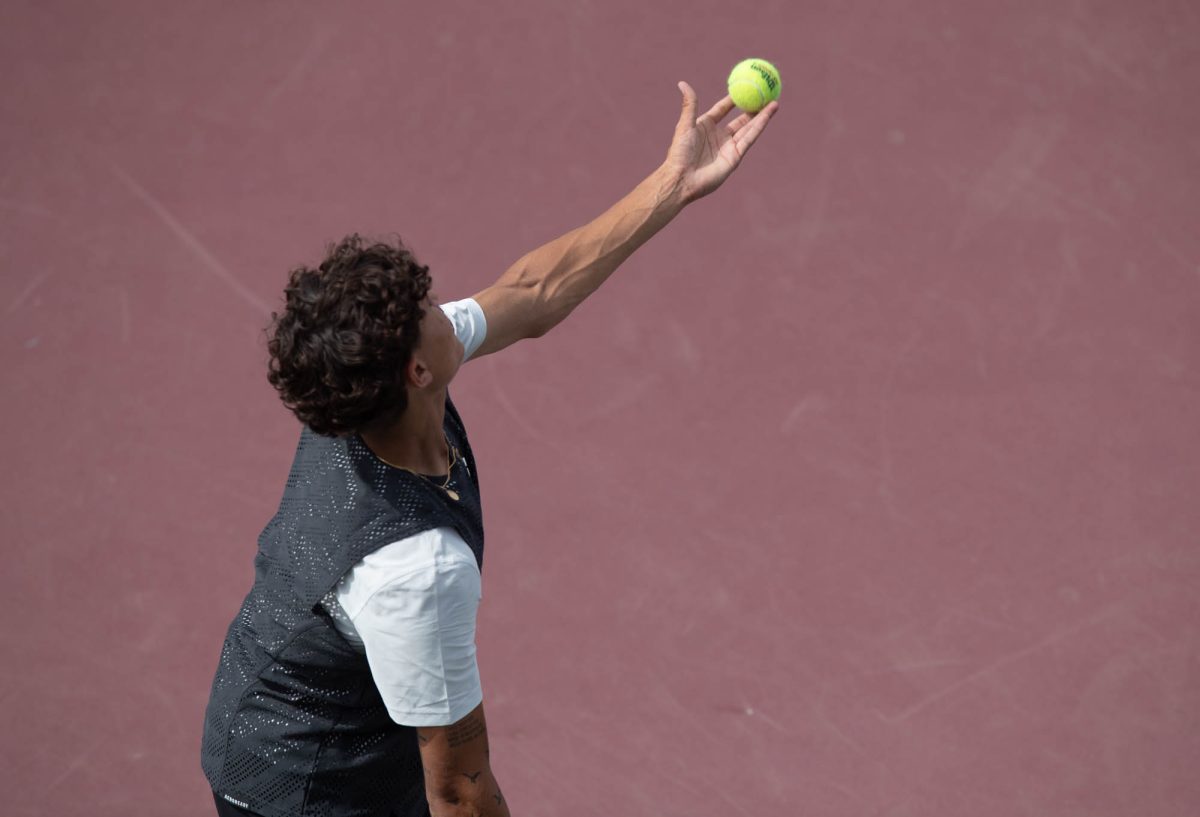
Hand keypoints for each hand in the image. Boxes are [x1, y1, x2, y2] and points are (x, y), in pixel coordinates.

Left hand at [661, 81, 778, 204]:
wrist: (683, 178)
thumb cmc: (680, 153)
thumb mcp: (685, 125)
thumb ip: (689, 104)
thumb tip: (683, 83)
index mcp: (706, 126)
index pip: (723, 109)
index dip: (733, 99)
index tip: (744, 85)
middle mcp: (719, 136)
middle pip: (740, 119)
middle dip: (753, 108)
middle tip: (764, 95)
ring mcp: (728, 147)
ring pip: (749, 128)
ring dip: (761, 115)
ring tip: (774, 102)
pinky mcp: (735, 156)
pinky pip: (749, 138)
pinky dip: (759, 126)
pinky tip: (768, 114)